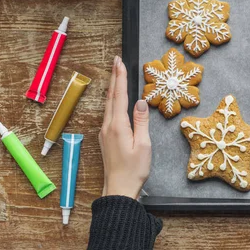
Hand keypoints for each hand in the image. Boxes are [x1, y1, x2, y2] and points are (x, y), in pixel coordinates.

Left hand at [99, 56, 151, 198]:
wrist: (119, 189)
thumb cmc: (134, 169)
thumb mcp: (144, 144)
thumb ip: (142, 121)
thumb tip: (141, 101)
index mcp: (118, 126)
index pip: (119, 96)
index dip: (120, 77)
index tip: (120, 62)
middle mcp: (108, 126)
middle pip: (111, 97)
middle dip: (114, 77)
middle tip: (116, 61)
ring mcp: (105, 132)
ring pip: (108, 104)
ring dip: (113, 88)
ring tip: (116, 74)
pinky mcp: (106, 138)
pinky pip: (109, 113)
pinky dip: (113, 100)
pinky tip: (116, 98)